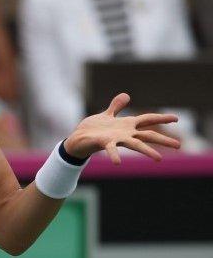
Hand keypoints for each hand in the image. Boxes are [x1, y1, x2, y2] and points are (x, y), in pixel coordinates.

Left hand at [64, 93, 180, 163]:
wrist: (78, 139)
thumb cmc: (93, 129)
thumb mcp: (106, 115)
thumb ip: (116, 106)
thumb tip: (126, 95)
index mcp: (126, 125)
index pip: (147, 120)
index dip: (161, 118)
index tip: (177, 118)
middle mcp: (125, 134)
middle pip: (148, 135)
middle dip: (163, 140)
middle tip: (179, 145)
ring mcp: (116, 139)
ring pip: (135, 145)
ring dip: (147, 151)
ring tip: (158, 158)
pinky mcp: (104, 143)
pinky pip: (110, 149)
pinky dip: (114, 155)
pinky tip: (117, 163)